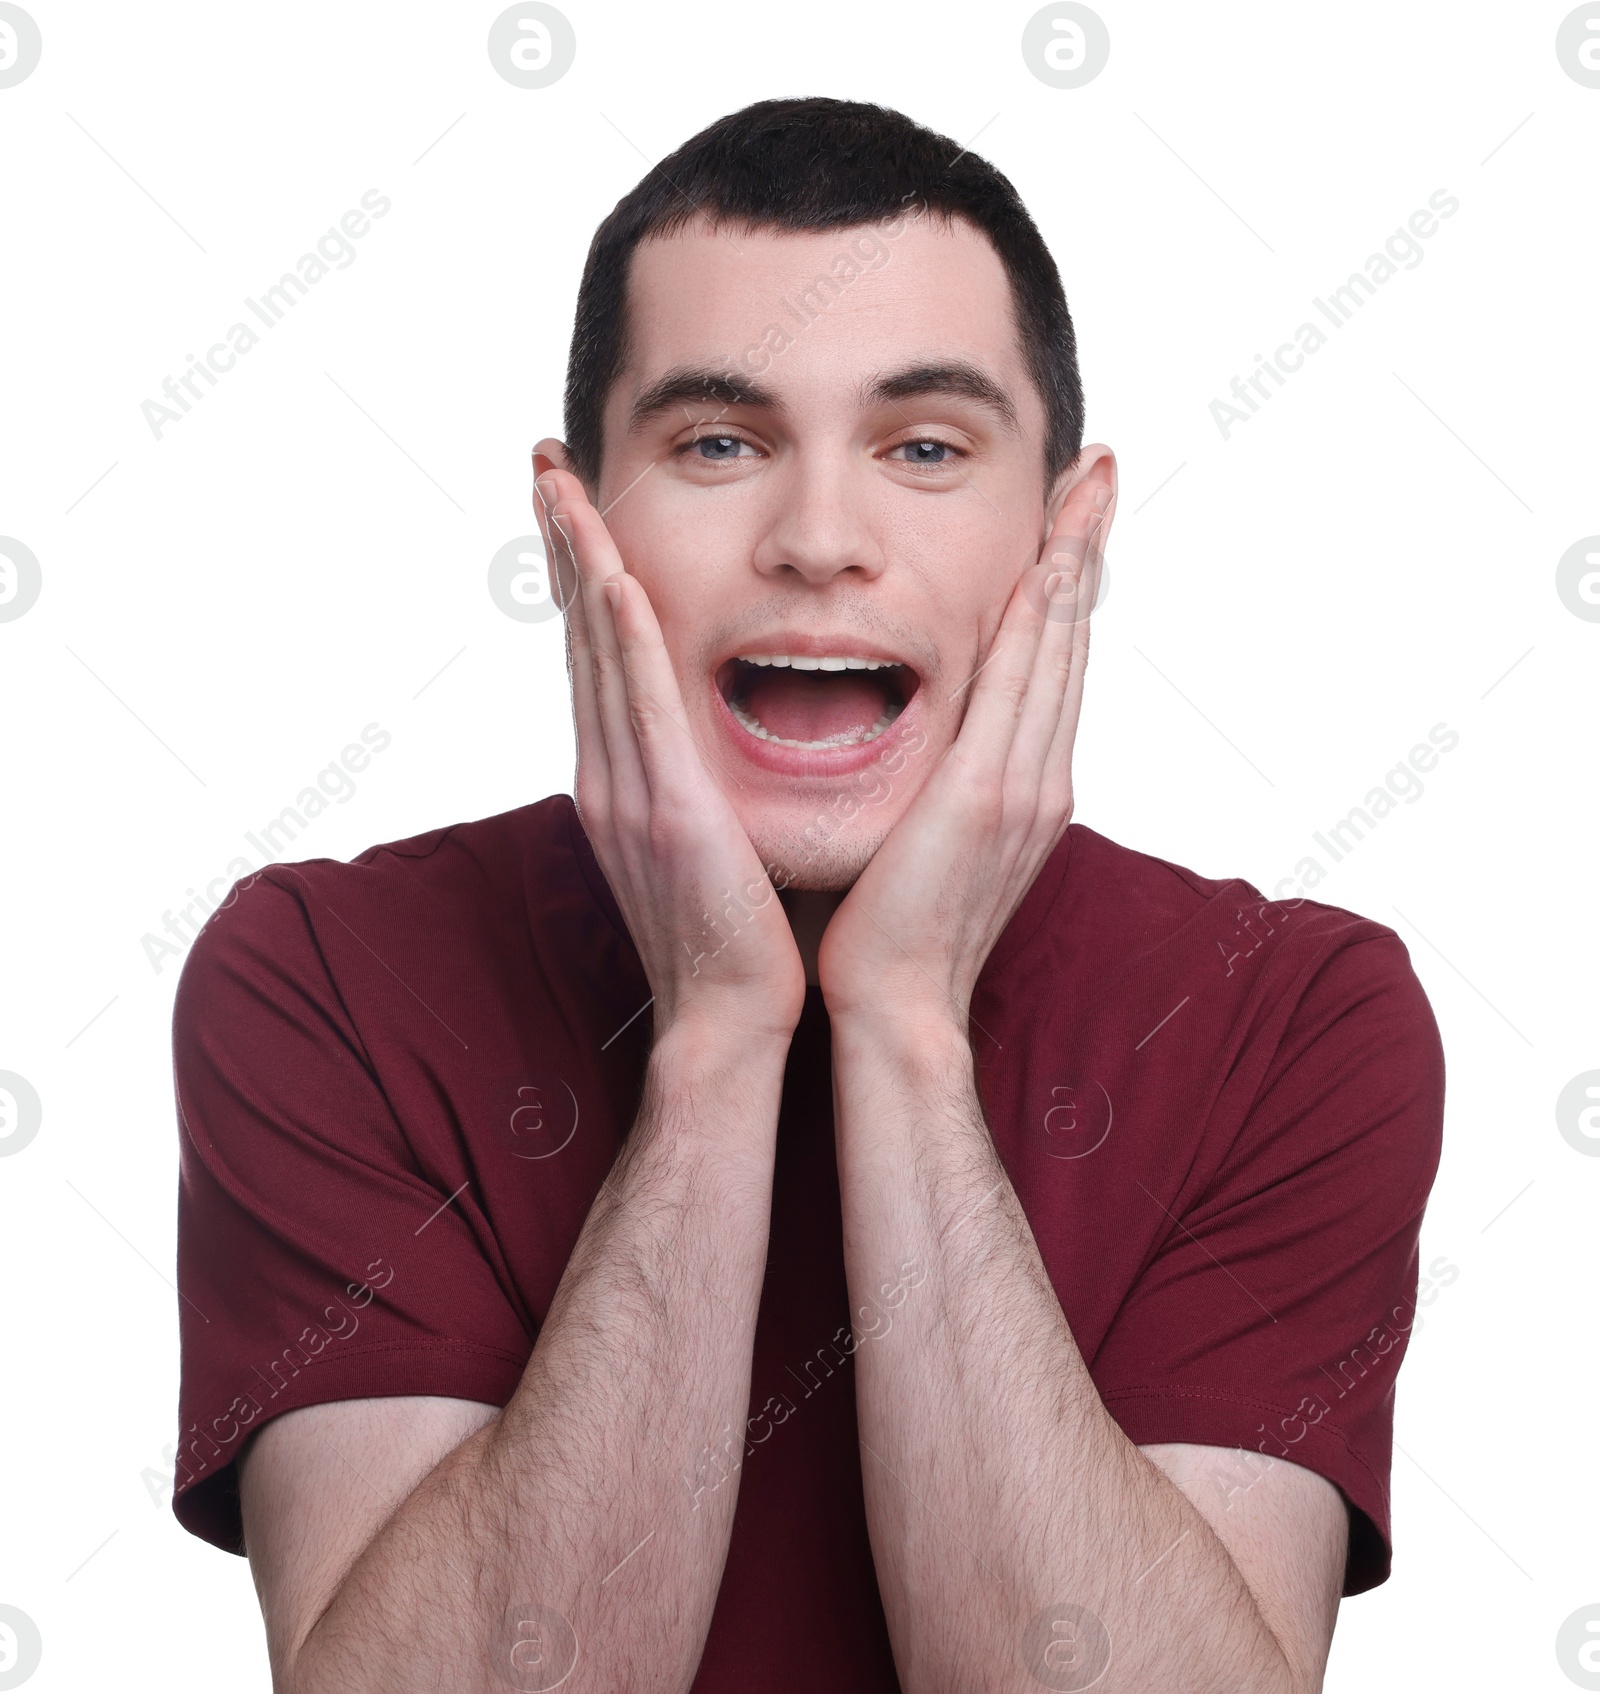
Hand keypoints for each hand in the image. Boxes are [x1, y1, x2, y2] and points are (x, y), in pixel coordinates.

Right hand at [532, 451, 805, 1047]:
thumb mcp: (705, 837)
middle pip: (581, 635)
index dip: (582, 575)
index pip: (598, 655)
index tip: (574, 507)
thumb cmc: (732, 932)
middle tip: (547, 463)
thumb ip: (695, 776)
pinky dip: (623, 641)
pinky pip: (642, 708)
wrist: (727, 1013)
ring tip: (562, 486)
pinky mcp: (665, 808)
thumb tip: (713, 734)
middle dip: (563, 545)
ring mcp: (628, 788)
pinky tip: (615, 579)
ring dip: (581, 564)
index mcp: (623, 775)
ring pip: (598, 653)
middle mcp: (609, 771)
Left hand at [816, 470, 1114, 1037]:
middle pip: (1070, 638)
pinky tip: (1045, 558)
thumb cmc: (897, 930)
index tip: (1071, 520)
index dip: (1065, 586)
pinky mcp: (987, 795)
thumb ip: (944, 785)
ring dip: (1072, 557)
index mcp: (1025, 785)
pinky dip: (1037, 616)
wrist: (897, 1007)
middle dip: (1086, 546)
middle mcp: (1040, 775)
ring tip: (1087, 483)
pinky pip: (1018, 684)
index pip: (1051, 664)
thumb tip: (928, 746)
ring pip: (1056, 647)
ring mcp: (1022, 784)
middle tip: (1099, 467)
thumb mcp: (932, 842)